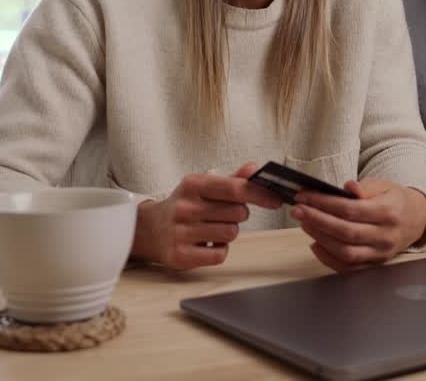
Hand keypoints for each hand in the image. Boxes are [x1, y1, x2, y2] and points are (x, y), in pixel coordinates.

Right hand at [132, 162, 282, 269]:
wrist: (149, 230)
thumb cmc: (185, 205)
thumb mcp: (203, 187)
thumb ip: (232, 180)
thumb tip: (255, 169)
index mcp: (193, 184)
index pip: (235, 188)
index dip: (260, 194)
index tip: (276, 200)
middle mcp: (185, 207)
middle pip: (238, 213)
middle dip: (238, 215)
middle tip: (224, 214)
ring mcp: (181, 232)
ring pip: (231, 234)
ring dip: (228, 233)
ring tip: (212, 228)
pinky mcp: (180, 256)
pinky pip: (220, 254)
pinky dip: (219, 250)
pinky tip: (205, 243)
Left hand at [291, 178, 425, 272]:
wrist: (415, 221)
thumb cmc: (395, 200)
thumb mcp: (385, 186)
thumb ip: (366, 187)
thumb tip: (348, 187)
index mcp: (388, 212)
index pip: (351, 210)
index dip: (325, 203)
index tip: (305, 197)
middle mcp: (385, 236)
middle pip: (346, 232)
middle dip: (317, 221)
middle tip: (298, 210)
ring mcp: (380, 253)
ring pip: (346, 252)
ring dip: (321, 238)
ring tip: (305, 223)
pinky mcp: (375, 264)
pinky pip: (349, 268)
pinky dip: (329, 258)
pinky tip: (315, 244)